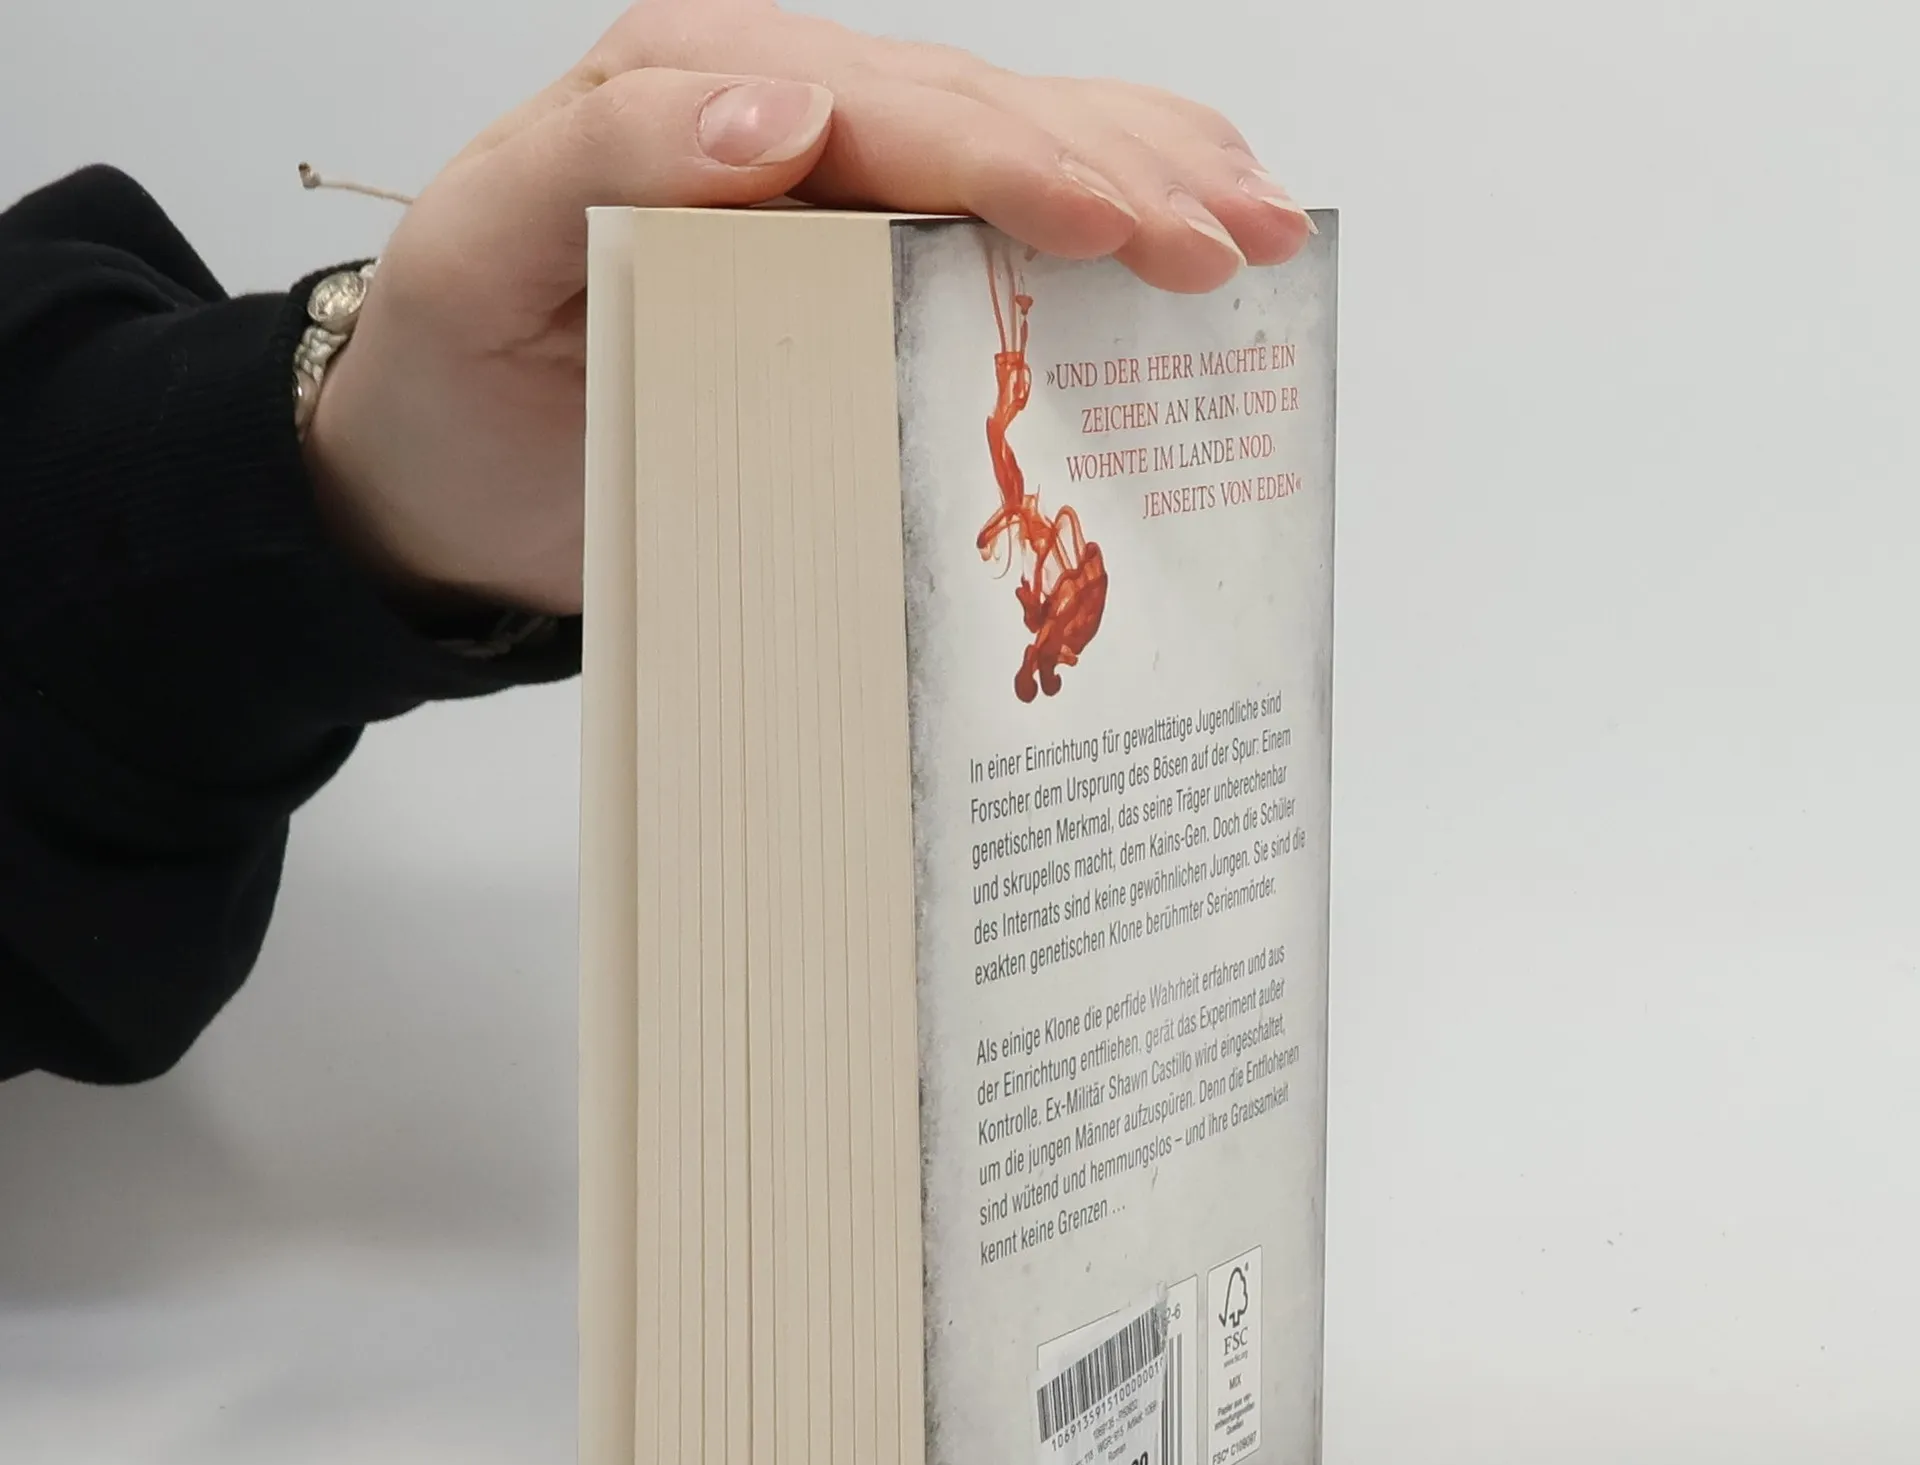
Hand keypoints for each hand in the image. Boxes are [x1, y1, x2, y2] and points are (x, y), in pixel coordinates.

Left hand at [303, 0, 1314, 616]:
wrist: (442, 470)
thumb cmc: (460, 378)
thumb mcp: (478, 258)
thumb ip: (604, 165)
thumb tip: (781, 119)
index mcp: (692, 98)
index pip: (889, 111)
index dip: (1022, 163)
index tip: (1128, 228)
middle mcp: (777, 118)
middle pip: (979, 117)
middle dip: (1121, 175)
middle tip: (1236, 244)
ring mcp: (829, 182)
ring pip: (1015, 143)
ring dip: (1147, 177)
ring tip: (1257, 226)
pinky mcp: (856, 253)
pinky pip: (995, 212)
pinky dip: (1102, 212)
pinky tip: (1189, 224)